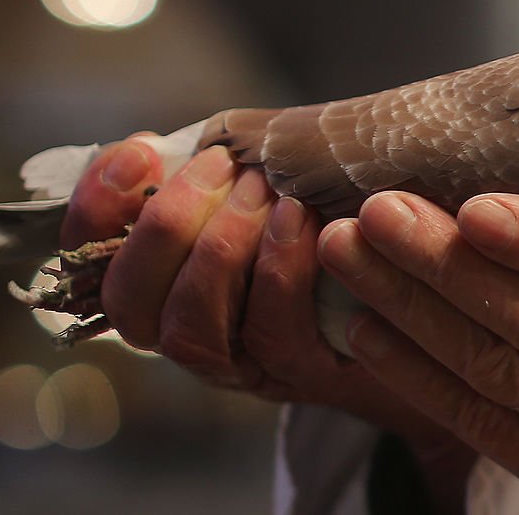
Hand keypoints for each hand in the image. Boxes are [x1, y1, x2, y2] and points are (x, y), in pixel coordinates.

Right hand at [61, 139, 464, 454]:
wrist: (427, 277)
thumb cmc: (340, 214)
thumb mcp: (274, 179)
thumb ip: (224, 167)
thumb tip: (177, 143)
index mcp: (168, 275)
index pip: (91, 256)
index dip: (98, 205)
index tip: (142, 151)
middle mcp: (192, 326)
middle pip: (131, 302)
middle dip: (168, 225)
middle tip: (227, 167)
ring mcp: (246, 360)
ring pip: (190, 332)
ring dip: (222, 250)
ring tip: (267, 193)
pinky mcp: (304, 374)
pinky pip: (274, 337)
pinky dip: (282, 272)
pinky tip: (308, 223)